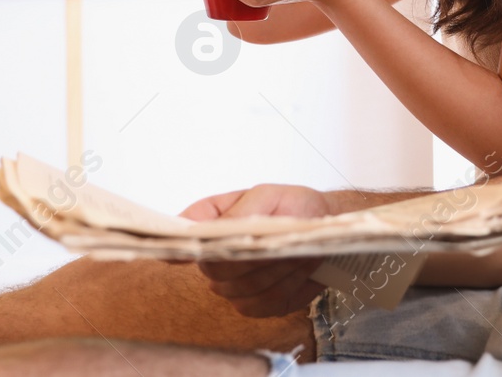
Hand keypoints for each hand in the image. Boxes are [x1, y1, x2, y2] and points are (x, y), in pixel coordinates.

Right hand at [180, 184, 331, 317]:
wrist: (322, 226)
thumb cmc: (292, 205)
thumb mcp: (268, 195)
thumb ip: (239, 211)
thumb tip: (210, 229)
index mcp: (210, 222)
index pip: (184, 238)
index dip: (180, 248)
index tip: (186, 253)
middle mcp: (216, 257)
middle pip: (215, 271)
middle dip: (251, 258)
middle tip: (280, 242)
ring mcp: (233, 285)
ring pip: (243, 289)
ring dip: (275, 270)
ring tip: (298, 251)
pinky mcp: (257, 305)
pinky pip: (262, 305)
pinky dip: (286, 286)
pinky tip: (301, 268)